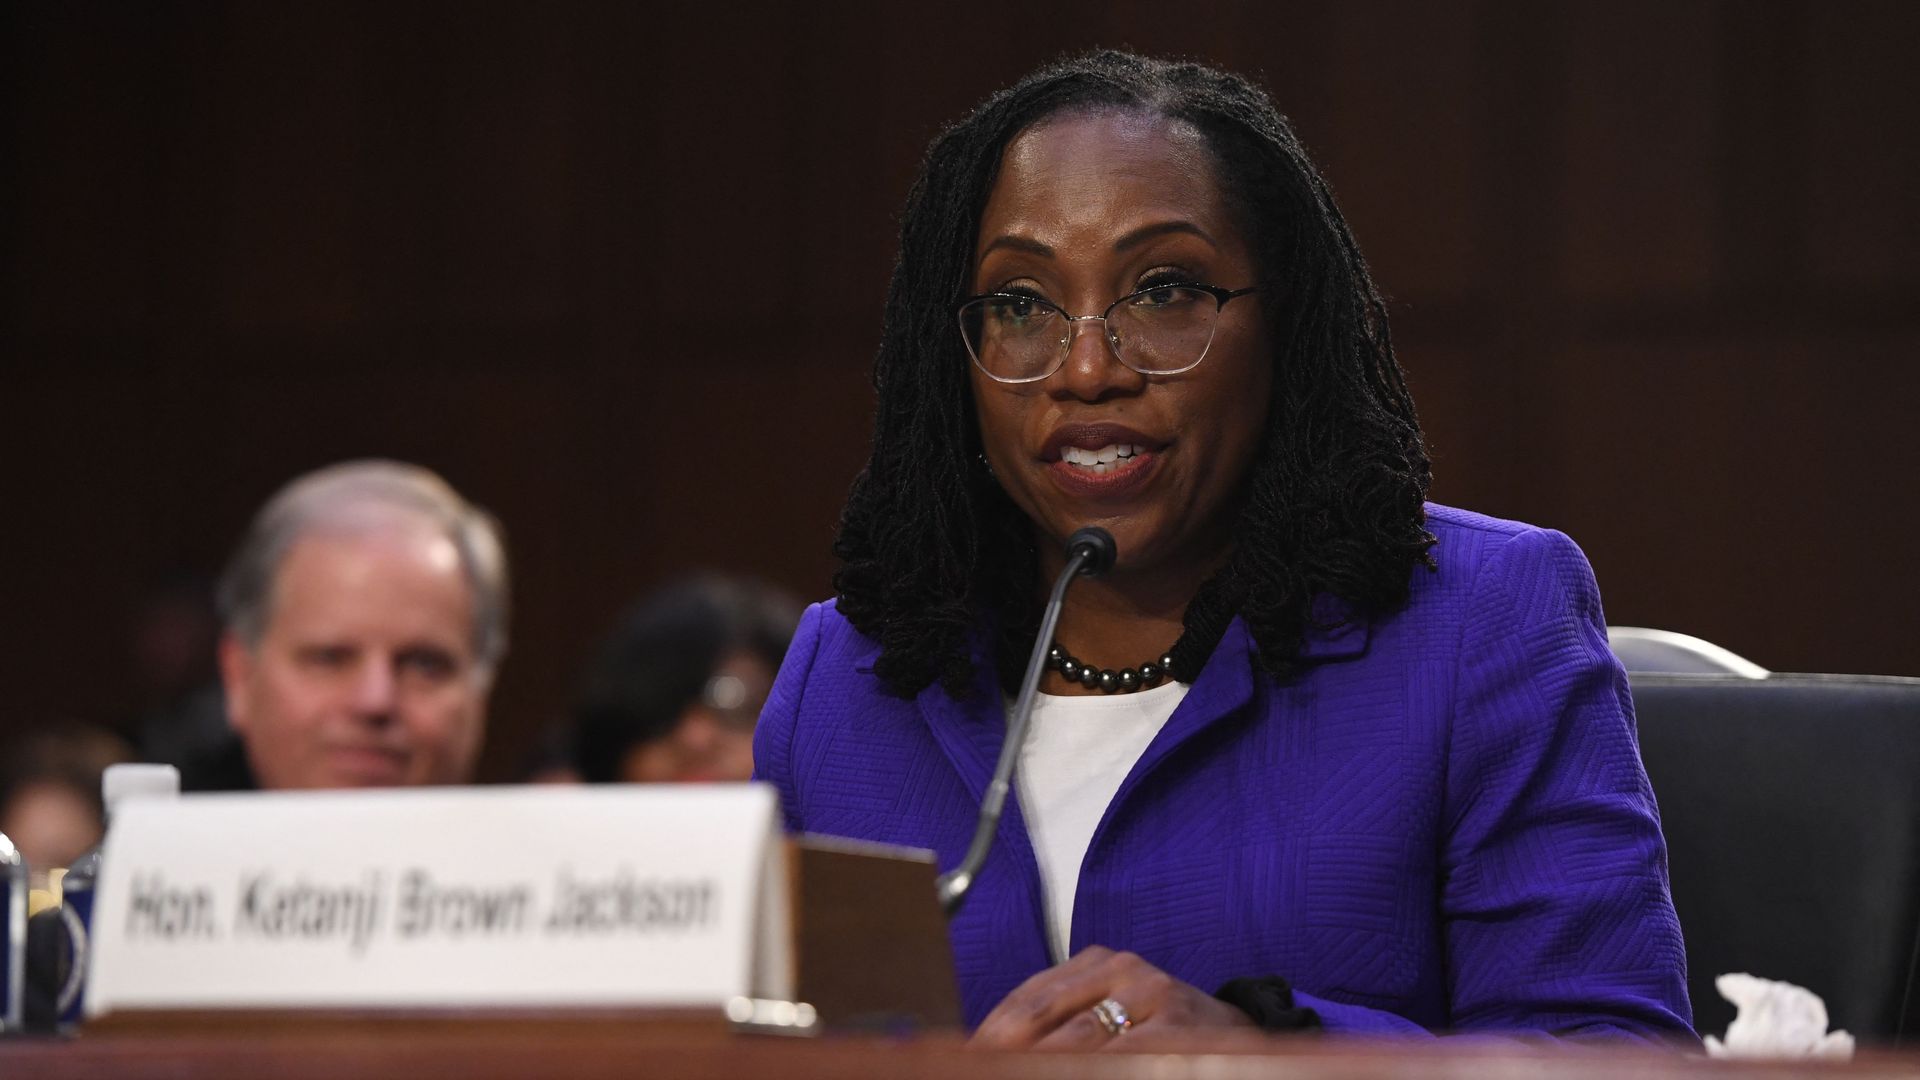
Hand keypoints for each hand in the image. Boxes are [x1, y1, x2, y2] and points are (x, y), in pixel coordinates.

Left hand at [969, 945, 1255, 1049]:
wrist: (1234, 1035)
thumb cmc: (1158, 1031)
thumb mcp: (1108, 1012)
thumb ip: (1059, 1025)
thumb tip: (991, 1050)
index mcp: (1095, 963)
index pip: (1027, 998)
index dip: (992, 1033)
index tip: (966, 1058)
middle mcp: (1121, 968)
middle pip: (1044, 1015)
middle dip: (1007, 1052)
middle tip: (981, 1070)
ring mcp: (1151, 994)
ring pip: (1078, 1038)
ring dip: (1041, 1065)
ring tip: (1014, 1075)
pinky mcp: (1177, 1027)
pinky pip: (1122, 1055)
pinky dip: (1089, 1068)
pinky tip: (1072, 1076)